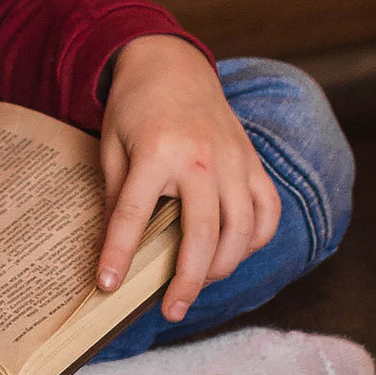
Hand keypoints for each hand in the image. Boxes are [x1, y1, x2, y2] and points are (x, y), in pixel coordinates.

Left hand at [97, 40, 281, 322]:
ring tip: (199, 286)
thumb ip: (116, 195)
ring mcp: (233, 161)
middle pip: (201, 232)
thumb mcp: (111, 145)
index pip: (134, 213)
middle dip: (187, 279)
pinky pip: (267, 211)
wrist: (172, 64)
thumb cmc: (135, 108)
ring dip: (223, 266)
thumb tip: (117, 250)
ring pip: (241, 229)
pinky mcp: (252, 162)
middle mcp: (201, 157)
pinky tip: (234, 254)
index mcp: (156, 150)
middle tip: (172, 310)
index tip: (108, 286)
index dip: (119, 253)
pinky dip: (256, 240)